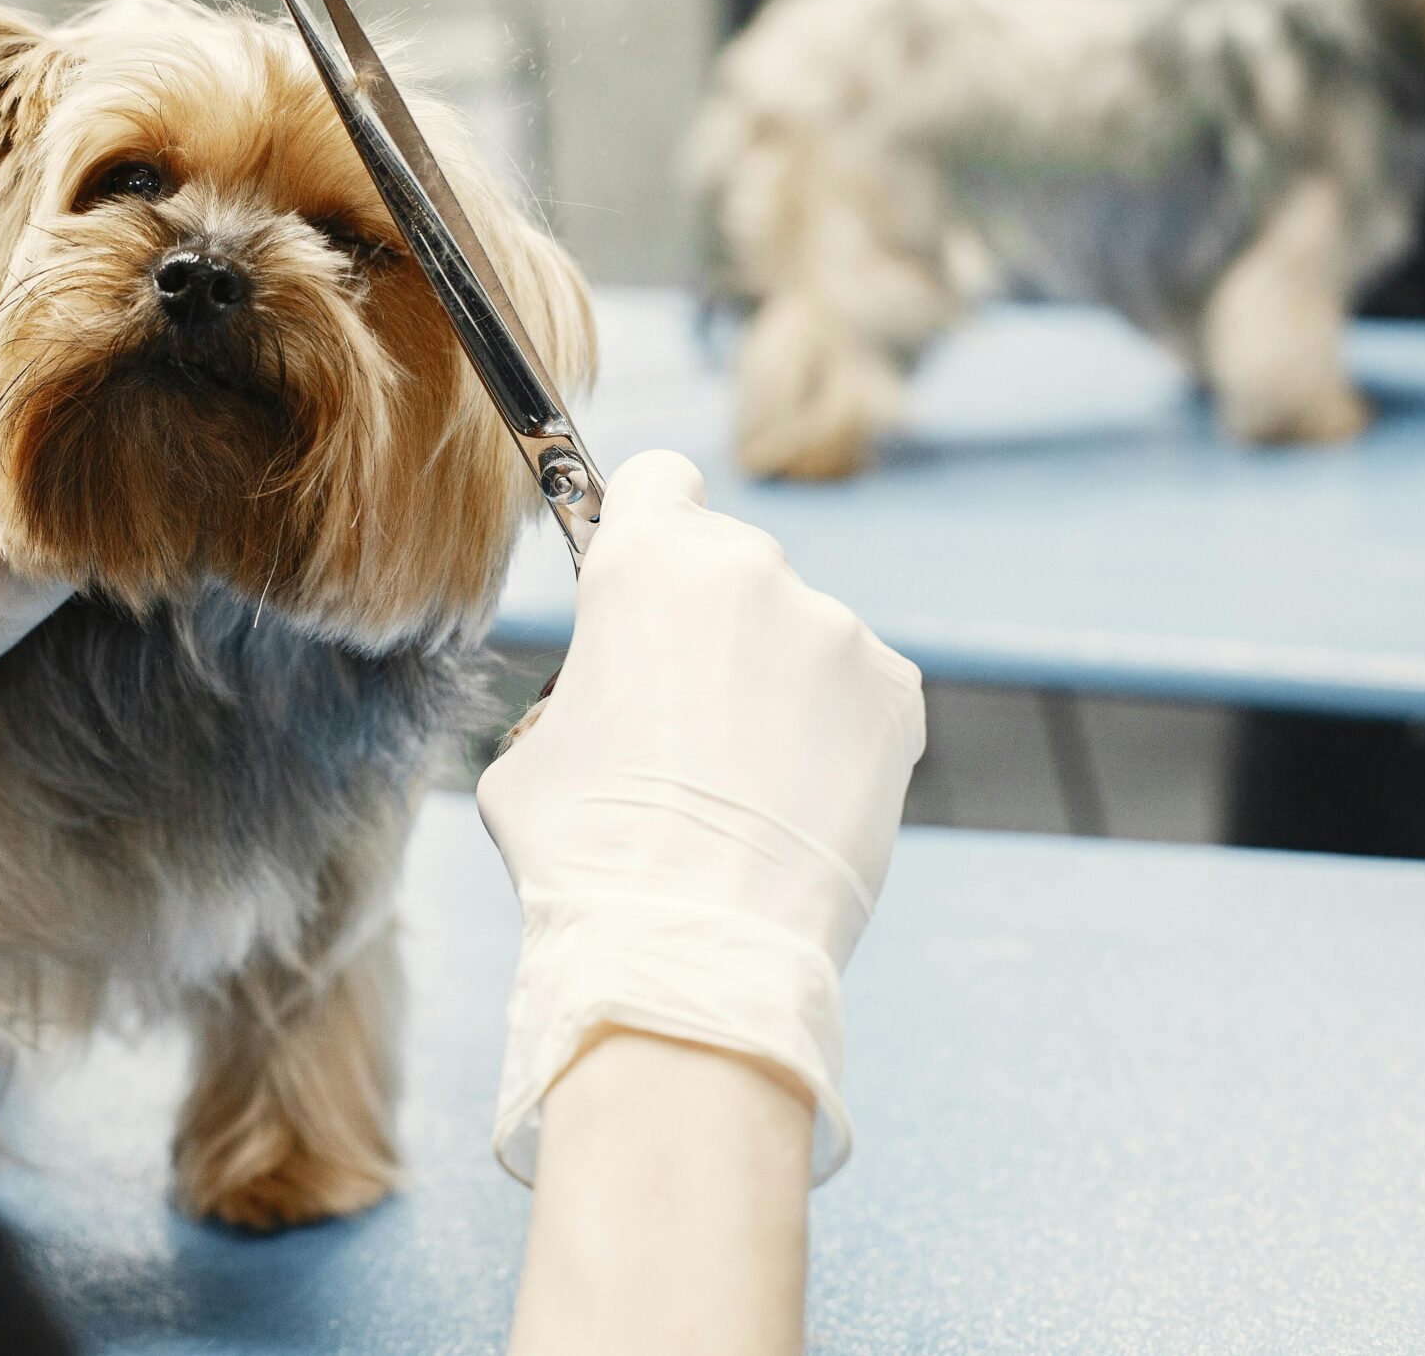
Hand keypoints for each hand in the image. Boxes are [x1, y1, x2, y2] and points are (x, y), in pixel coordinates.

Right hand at [478, 450, 924, 1182]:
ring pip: (796, 634)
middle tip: (679, 717)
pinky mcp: (896, 694)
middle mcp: (749, 570)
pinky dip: (832, 729)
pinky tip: (796, 798)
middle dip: (708, 623)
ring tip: (741, 785)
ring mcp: (833, 629)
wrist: (694, 942)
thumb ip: (579, 685)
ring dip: (773, 682)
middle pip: (730, 562)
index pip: (657, 481)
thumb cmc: (585, 848)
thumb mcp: (528, 745)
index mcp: (646, 559)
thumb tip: (602, 700)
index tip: (643, 578)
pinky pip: (855, 690)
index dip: (646, 524)